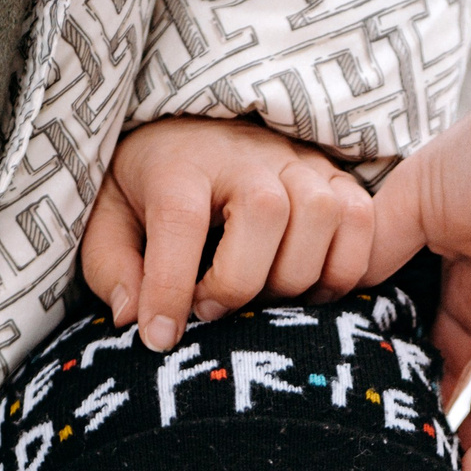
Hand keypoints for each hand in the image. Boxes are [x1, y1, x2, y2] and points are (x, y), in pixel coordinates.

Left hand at [82, 116, 375, 352]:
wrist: (190, 133)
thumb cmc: (146, 190)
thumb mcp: (108, 222)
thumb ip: (111, 269)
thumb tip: (134, 319)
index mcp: (177, 162)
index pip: (179, 219)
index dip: (171, 286)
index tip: (160, 337)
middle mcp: (244, 153)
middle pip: (266, 211)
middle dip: (242, 282)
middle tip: (213, 310)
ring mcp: (298, 160)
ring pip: (323, 214)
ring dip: (296, 277)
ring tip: (263, 302)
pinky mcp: (335, 176)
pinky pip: (362, 221)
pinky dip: (344, 269)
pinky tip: (306, 290)